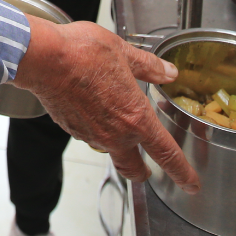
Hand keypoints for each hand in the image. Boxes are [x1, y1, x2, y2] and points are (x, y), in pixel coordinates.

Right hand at [14, 17, 199, 191]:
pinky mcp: (71, 129)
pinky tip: (92, 107)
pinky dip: (95, 128)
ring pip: (110, 150)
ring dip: (117, 144)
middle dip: (143, 172)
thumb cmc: (83, 53)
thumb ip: (149, 67)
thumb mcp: (123, 52)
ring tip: (116, 122)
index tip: (191, 182)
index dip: (182, 171)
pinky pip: (89, 135)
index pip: (166, 154)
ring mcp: (91, 134)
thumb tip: (168, 72)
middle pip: (133, 168)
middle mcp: (115, 134)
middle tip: (149, 170)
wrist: (44, 58)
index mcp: (136, 118)